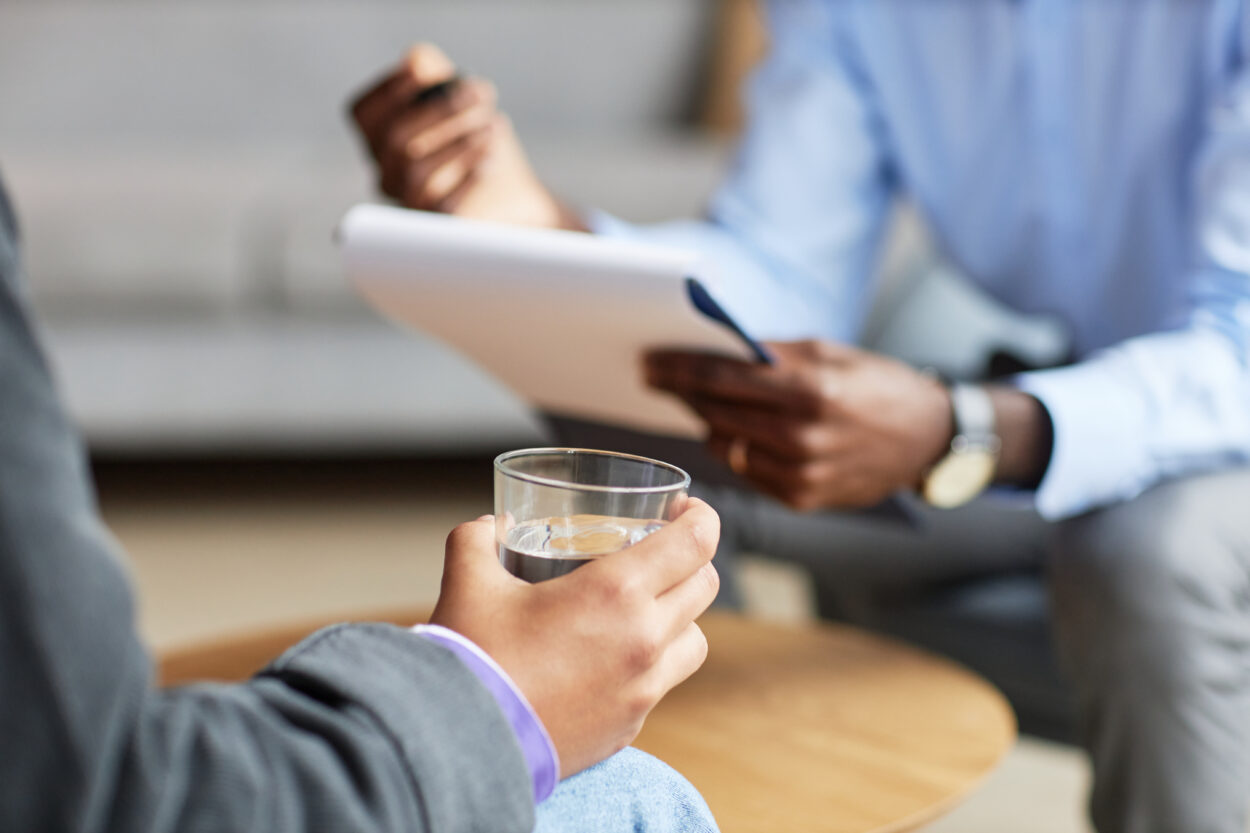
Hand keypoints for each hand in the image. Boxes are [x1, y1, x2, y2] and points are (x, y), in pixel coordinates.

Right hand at [349, 44, 583, 229]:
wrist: (514, 198)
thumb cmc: (478, 143)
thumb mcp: (461, 103)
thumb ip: (435, 76)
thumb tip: (415, 58)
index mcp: (380, 143)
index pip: (364, 115)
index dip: (389, 89)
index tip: (424, 69)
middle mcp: (387, 175)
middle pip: (397, 139)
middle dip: (442, 110)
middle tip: (483, 93)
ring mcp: (410, 204)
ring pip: (417, 171)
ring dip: (460, 141)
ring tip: (496, 124)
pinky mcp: (437, 226)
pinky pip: (442, 204)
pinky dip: (469, 175)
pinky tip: (492, 156)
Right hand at [430, 499, 720, 776]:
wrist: (463, 745)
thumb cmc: (471, 658)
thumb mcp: (468, 580)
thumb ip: (477, 539)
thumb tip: (491, 526)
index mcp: (616, 592)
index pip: (696, 542)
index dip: (700, 516)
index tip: (682, 509)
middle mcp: (644, 639)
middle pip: (705, 586)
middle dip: (691, 559)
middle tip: (660, 551)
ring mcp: (643, 688)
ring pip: (695, 640)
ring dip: (680, 616)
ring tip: (644, 608)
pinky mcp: (630, 725)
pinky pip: (662, 684)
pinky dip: (651, 664)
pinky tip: (612, 657)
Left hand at [645, 340, 953, 509]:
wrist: (926, 437)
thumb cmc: (875, 383)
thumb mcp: (828, 351)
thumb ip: (770, 354)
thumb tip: (712, 349)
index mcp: (808, 390)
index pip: (720, 379)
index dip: (676, 370)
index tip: (647, 363)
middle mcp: (801, 435)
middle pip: (715, 412)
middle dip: (683, 393)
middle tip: (659, 377)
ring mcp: (800, 472)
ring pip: (725, 445)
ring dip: (710, 422)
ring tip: (705, 402)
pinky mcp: (800, 498)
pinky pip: (746, 470)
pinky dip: (738, 449)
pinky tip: (742, 432)